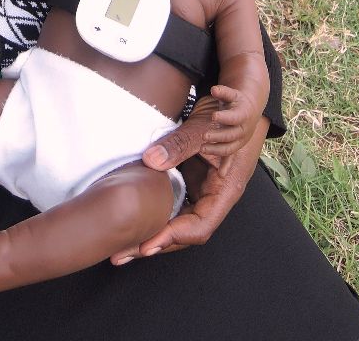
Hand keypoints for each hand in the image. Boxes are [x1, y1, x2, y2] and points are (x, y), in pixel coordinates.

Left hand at [108, 112, 268, 261]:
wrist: (237, 104)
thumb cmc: (227, 117)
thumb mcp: (204, 129)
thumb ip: (180, 145)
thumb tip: (151, 160)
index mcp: (225, 190)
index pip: (200, 227)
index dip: (173, 237)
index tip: (146, 245)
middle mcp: (214, 197)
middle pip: (186, 232)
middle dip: (155, 244)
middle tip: (122, 253)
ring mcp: (202, 191)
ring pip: (178, 221)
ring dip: (152, 233)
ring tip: (122, 246)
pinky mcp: (191, 183)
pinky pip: (174, 204)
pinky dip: (156, 213)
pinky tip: (135, 219)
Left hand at [198, 84, 262, 162]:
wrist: (250, 109)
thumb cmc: (236, 101)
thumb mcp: (232, 94)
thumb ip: (223, 92)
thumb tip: (214, 89)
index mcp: (243, 115)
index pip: (234, 118)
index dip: (225, 117)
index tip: (213, 116)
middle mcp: (243, 129)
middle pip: (231, 135)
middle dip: (218, 136)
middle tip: (204, 136)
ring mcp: (239, 139)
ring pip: (230, 147)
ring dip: (217, 149)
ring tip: (202, 148)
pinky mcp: (235, 146)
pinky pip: (231, 157)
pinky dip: (226, 165)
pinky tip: (221, 174)